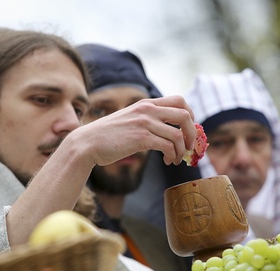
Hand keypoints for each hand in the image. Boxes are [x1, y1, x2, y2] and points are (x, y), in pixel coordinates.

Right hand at [74, 95, 195, 165]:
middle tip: (189, 146)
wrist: (87, 143)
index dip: (190, 115)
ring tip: (176, 159)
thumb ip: (147, 119)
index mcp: (146, 103)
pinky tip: (167, 161)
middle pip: (185, 115)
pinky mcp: (141, 138)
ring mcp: (144, 123)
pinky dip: (173, 156)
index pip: (179, 100)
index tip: (188, 130)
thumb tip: (166, 131)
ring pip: (178, 135)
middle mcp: (147, 109)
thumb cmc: (108, 136)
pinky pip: (168, 147)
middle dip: (192, 133)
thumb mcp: (129, 119)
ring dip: (182, 150)